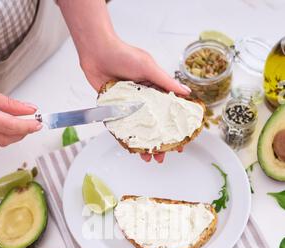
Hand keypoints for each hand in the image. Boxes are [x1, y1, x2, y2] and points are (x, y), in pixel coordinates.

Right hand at [0, 90, 40, 152]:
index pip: (9, 124)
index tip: (38, 122)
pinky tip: (1, 133)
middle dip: (21, 132)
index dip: (27, 125)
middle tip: (32, 125)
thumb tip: (27, 109)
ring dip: (11, 138)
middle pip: (4, 137)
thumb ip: (5, 102)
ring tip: (20, 128)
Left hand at [81, 39, 190, 162]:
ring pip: (139, 130)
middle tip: (164, 156)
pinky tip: (132, 149)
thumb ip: (166, 82)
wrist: (97, 53)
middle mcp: (143, 100)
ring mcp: (129, 106)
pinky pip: (122, 128)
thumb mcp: (149, 67)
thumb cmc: (124, 55)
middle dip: (160, 143)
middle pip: (154, 126)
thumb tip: (187, 93)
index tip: (181, 142)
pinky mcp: (114, 109)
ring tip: (148, 158)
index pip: (169, 113)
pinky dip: (127, 139)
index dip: (175, 129)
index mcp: (155, 90)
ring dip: (143, 145)